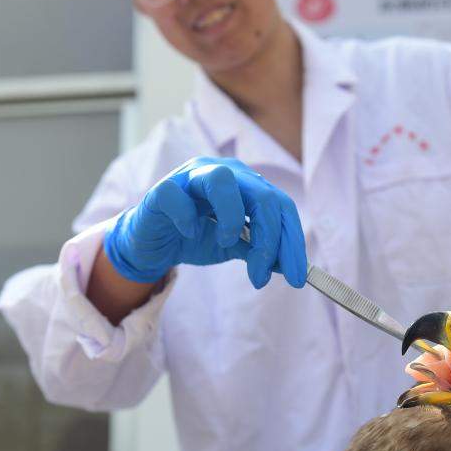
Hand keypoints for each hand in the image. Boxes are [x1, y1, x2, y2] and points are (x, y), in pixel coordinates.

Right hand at [103, 157, 306, 288]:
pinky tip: (189, 233)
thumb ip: (260, 250)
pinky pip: (177, 196)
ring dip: (232, 218)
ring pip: (222, 180)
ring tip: (225, 242)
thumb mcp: (234, 247)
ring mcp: (190, 177)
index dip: (292, 241)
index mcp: (245, 184)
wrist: (152, 245)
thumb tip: (291, 266)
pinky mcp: (161, 190)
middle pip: (261, 195)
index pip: (281, 205)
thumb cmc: (194, 238)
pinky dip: (187, 218)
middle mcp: (222, 173)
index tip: (297, 277)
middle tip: (261, 275)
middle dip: (269, 240)